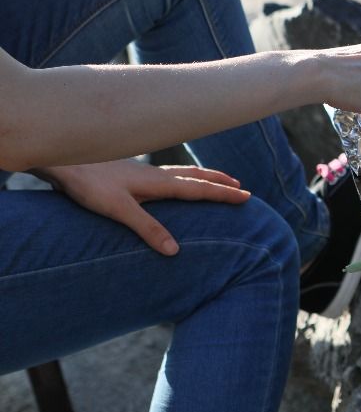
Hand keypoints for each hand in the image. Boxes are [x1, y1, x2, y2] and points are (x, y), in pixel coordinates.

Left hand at [34, 160, 250, 254]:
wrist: (63, 160)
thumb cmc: (88, 183)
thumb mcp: (119, 210)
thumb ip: (147, 228)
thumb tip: (174, 251)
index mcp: (158, 183)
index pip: (199, 189)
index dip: (223, 194)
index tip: (247, 196)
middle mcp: (155, 175)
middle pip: (196, 177)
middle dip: (220, 182)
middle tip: (241, 187)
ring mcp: (143, 171)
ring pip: (183, 173)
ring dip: (203, 177)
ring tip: (217, 180)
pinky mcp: (131, 173)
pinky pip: (168, 174)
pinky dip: (183, 176)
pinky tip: (174, 181)